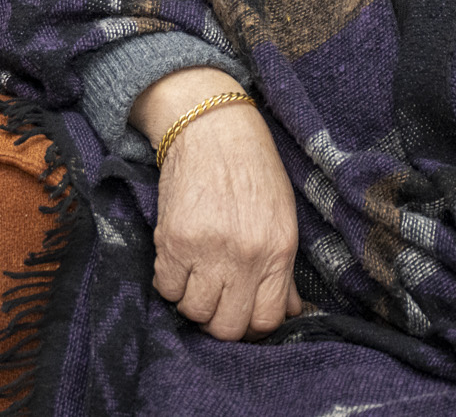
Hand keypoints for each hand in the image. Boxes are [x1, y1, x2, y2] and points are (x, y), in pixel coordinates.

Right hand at [133, 67, 303, 341]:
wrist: (211, 127)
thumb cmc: (251, 169)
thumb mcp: (281, 218)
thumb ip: (283, 270)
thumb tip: (289, 310)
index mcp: (278, 251)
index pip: (266, 321)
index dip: (252, 325)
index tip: (242, 312)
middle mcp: (245, 257)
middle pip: (228, 327)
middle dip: (219, 320)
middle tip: (215, 299)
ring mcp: (208, 250)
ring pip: (194, 311)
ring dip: (192, 300)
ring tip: (194, 277)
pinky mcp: (174, 240)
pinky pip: (165, 287)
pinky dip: (168, 282)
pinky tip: (177, 262)